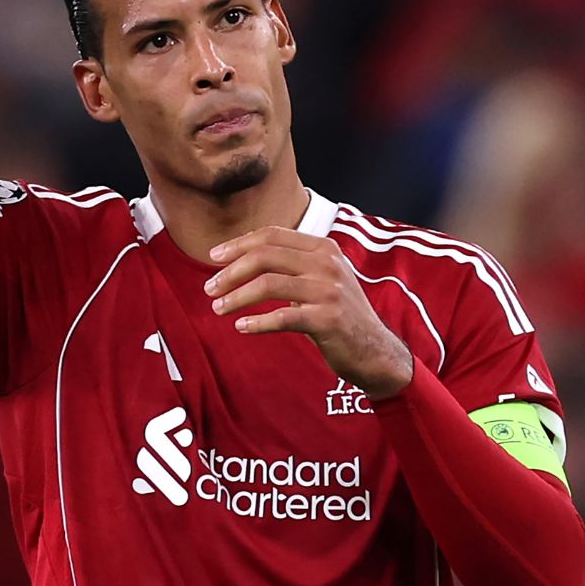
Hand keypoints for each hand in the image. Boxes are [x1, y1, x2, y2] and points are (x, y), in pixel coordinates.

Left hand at [206, 227, 414, 399]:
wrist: (375, 350)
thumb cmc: (339, 314)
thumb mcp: (321, 279)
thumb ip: (292, 265)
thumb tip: (242, 259)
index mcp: (323, 248)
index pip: (272, 235)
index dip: (239, 244)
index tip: (214, 257)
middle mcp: (327, 264)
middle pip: (266, 256)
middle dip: (231, 271)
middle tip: (209, 288)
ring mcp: (329, 291)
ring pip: (269, 284)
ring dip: (237, 296)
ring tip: (218, 308)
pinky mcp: (328, 319)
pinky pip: (282, 317)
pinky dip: (257, 322)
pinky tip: (241, 326)